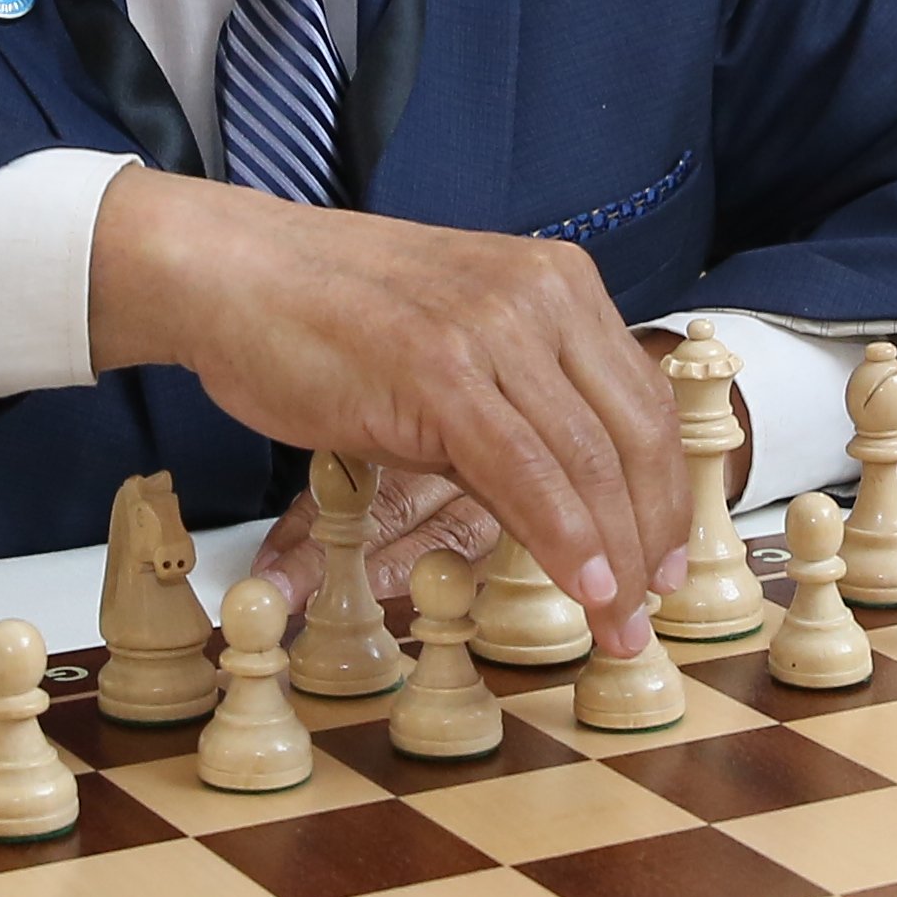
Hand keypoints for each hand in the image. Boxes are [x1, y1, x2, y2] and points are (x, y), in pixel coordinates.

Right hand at [91, 174, 682, 651]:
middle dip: (654, 535)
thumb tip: (563, 515)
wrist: (231, 273)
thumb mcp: (449, 356)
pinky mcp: (442, 368)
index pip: (643, 400)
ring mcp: (494, 327)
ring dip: (617, 557)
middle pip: (635, 435)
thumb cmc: (325, 316)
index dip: (665, 492)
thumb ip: (511, 422)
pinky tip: (583, 586)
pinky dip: (566, 539)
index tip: (663, 559)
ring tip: (619, 623)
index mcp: (556, 282)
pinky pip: (528, 472)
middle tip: (650, 607)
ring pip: (591, 460)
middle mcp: (541, 295)